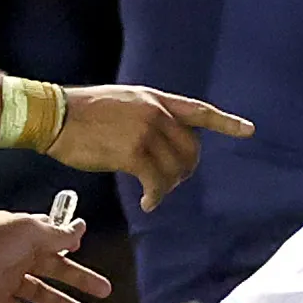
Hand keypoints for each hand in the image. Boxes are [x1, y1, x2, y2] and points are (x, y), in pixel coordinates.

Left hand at [0, 206, 107, 302]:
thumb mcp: (31, 231)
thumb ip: (58, 234)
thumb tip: (81, 228)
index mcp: (27, 237)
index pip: (53, 240)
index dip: (69, 243)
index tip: (82, 247)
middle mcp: (19, 258)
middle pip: (56, 270)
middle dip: (80, 279)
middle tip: (105, 290)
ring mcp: (7, 280)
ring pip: (41, 292)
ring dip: (62, 302)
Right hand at [48, 84, 253, 208]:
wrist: (54, 115)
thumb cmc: (80, 113)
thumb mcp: (122, 102)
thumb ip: (147, 116)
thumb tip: (161, 142)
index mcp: (154, 98)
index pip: (199, 111)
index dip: (226, 122)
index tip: (249, 130)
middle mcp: (155, 112)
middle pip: (191, 149)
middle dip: (185, 170)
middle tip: (171, 182)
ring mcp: (146, 131)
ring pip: (176, 168)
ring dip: (168, 186)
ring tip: (153, 192)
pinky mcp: (132, 152)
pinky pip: (156, 182)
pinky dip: (155, 196)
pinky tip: (148, 203)